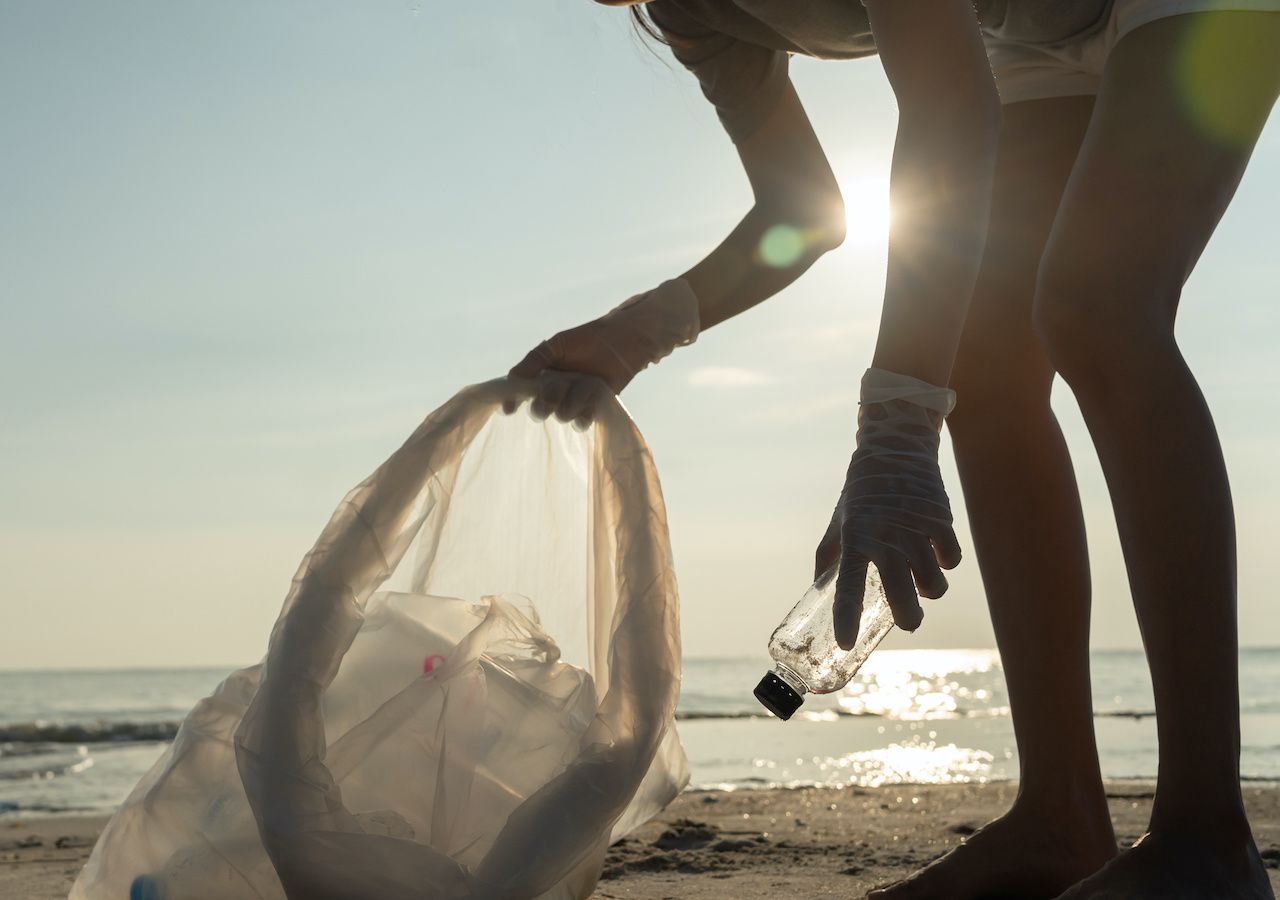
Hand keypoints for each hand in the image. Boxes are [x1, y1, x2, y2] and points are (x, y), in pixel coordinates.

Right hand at [505, 278, 698, 425]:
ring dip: (571, 402)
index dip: (513, 401)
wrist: (623, 341)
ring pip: (562, 416)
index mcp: (544, 375)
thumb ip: (534, 361)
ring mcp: (575, 400)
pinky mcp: (594, 407)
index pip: (522, 393)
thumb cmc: (588, 338)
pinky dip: (584, 414)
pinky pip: (581, 422)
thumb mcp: (556, 345)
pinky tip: (591, 402)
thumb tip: (511, 379)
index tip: (510, 409)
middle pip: (540, 410)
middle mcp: (557, 390)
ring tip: (585, 384)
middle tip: (556, 388)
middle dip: (545, 403)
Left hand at [816, 369, 961, 649]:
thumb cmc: (863, 488)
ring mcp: (916, 529)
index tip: (846, 645)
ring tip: (922, 584)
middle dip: (908, 618)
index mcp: (855, 538)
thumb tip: (817, 587)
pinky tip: (937, 554)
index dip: (846, 617)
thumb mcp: (840, 518)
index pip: (848, 587)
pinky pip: (951, 559)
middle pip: (901, 595)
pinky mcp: (942, 520)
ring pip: (933, 584)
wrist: (897, 445)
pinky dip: (946, 563)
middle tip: (907, 623)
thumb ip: (828, 554)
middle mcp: (886, 537)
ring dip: (930, 591)